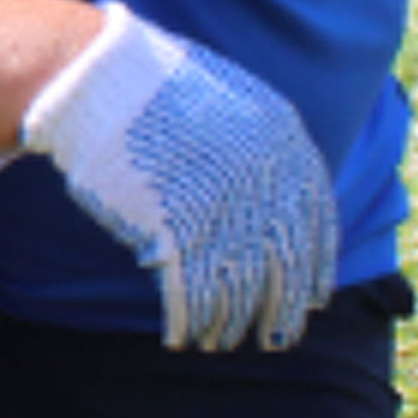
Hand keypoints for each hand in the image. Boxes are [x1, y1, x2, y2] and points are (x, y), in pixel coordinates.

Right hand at [18, 3, 338, 351]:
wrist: (101, 76)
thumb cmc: (153, 82)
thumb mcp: (231, 101)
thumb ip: (261, 147)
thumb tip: (274, 189)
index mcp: (285, 148)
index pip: (316, 227)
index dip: (313, 270)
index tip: (312, 298)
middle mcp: (264, 185)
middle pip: (285, 269)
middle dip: (282, 312)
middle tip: (276, 338)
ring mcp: (221, 212)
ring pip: (240, 292)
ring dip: (231, 325)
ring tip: (220, 341)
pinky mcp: (176, 235)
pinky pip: (193, 296)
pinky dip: (190, 323)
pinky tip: (183, 336)